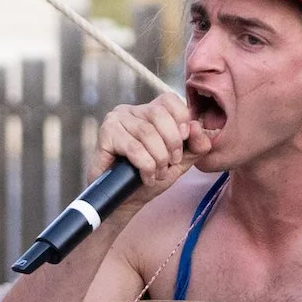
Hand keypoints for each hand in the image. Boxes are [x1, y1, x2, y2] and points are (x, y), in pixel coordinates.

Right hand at [93, 93, 208, 202]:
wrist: (125, 201)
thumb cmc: (150, 177)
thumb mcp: (180, 161)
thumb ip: (195, 145)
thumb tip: (196, 127)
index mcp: (149, 111)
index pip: (170, 100)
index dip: (181, 120)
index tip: (182, 144)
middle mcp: (130, 110)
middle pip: (159, 114)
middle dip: (172, 143)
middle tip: (170, 164)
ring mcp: (116, 120)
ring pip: (147, 133)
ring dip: (158, 159)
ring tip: (157, 174)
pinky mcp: (105, 134)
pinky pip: (134, 147)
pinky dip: (145, 166)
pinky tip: (146, 177)